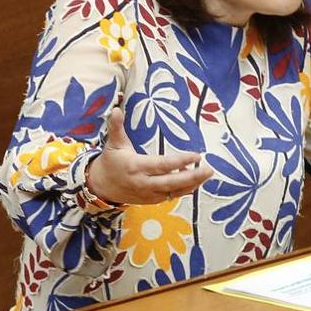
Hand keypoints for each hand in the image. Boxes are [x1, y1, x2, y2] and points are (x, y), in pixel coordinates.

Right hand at [85, 108, 213, 204]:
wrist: (100, 187)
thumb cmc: (111, 161)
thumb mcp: (113, 143)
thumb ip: (116, 127)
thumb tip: (116, 109)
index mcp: (136, 166)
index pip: (162, 165)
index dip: (180, 161)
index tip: (196, 155)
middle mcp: (144, 183)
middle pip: (172, 182)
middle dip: (193, 176)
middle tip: (209, 169)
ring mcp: (149, 194)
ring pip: (174, 191)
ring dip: (192, 184)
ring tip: (206, 174)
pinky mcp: (152, 200)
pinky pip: (171, 196)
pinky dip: (184, 190)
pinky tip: (195, 181)